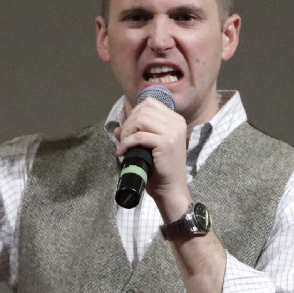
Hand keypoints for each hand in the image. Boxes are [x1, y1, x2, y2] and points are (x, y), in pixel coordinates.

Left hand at [115, 98, 191, 216]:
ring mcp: (173, 132)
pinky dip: (127, 143)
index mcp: (176, 120)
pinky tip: (123, 152)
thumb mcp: (148, 147)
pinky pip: (139, 136)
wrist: (171, 188)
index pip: (150, 103)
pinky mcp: (166, 143)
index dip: (134, 114)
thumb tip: (116, 129)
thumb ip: (135, 134)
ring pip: (141, 119)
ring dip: (128, 132)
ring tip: (124, 145)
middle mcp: (177, 123)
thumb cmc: (160, 168)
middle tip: (124, 139)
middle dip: (129, 123)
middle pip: (144, 109)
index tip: (128, 130)